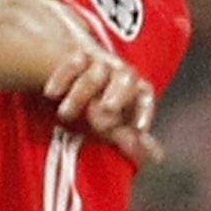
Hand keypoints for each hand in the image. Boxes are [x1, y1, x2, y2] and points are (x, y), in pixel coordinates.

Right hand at [43, 33, 162, 167]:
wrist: (70, 60)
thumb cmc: (97, 98)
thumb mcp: (112, 119)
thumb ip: (131, 137)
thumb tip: (158, 157)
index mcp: (133, 88)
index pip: (145, 94)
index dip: (143, 110)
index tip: (139, 129)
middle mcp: (119, 71)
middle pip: (126, 78)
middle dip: (119, 95)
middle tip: (107, 109)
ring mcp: (98, 61)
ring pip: (95, 74)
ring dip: (80, 95)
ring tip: (65, 115)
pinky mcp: (75, 53)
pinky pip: (72, 63)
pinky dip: (62, 78)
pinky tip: (51, 93)